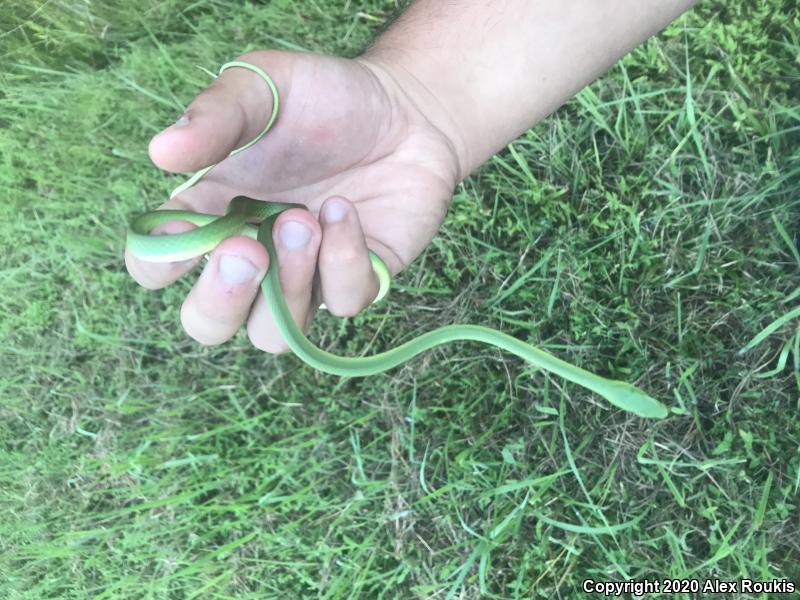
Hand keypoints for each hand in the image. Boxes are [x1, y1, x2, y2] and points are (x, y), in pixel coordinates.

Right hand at [125, 50, 460, 351]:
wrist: (406, 109)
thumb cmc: (325, 97)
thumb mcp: (264, 87)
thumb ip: (215, 115)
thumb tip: (161, 152)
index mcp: (210, 213)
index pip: (156, 264)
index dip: (156, 261)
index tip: (180, 227)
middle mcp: (253, 257)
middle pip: (208, 324)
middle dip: (219, 301)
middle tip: (246, 250)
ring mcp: (305, 278)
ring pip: (272, 335)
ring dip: (284, 287)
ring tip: (303, 220)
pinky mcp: (357, 281)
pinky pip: (340, 303)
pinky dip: (341, 262)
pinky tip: (343, 211)